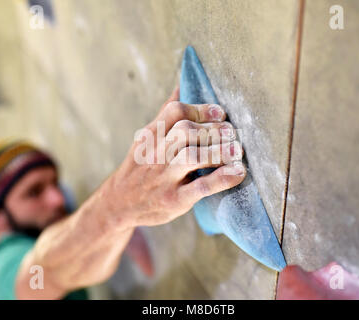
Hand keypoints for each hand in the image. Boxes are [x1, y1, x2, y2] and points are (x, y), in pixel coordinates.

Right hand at [105, 86, 245, 228]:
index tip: (221, 114)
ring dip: (219, 151)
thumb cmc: (141, 168)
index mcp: (151, 135)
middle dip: (213, 130)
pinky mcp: (174, 199)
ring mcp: (164, 177)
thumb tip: (181, 86)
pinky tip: (238, 173)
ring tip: (237, 151)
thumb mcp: (146, 139)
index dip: (202, 110)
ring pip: (192, 157)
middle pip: (186, 131)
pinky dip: (223, 178)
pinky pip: (201, 187)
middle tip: (232, 133)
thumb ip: (165, 115)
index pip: (176, 112)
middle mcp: (155, 154)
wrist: (121, 204)